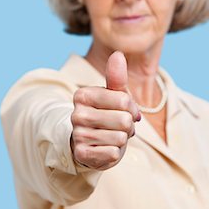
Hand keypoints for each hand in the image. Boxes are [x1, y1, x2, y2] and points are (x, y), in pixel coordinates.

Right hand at [70, 51, 139, 169]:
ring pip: (120, 138)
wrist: (90, 144)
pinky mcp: (82, 154)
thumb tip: (117, 54)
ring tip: (111, 137)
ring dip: (122, 140)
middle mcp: (76, 114)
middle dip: (128, 126)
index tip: (125, 111)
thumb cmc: (106, 115)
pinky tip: (105, 149)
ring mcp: (78, 135)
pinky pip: (113, 153)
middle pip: (124, 120)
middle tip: (118, 127)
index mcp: (83, 95)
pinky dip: (115, 153)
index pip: (124, 99)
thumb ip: (116, 77)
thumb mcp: (113, 96)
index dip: (132, 108)